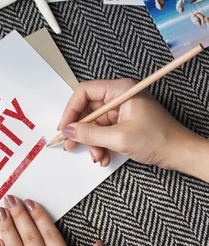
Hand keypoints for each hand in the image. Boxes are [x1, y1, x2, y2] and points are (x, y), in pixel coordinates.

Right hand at [58, 78, 202, 170]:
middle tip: (71, 145)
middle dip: (81, 131)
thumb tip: (68, 131)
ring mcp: (122, 109)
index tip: (65, 127)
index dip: (71, 110)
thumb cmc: (160, 139)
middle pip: (87, 109)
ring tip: (97, 156)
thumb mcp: (118, 138)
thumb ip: (89, 134)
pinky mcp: (123, 121)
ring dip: (92, 142)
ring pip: (94, 124)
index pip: (85, 92)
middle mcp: (120, 96)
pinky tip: (104, 156)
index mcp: (121, 90)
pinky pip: (103, 131)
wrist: (180, 153)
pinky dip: (100, 144)